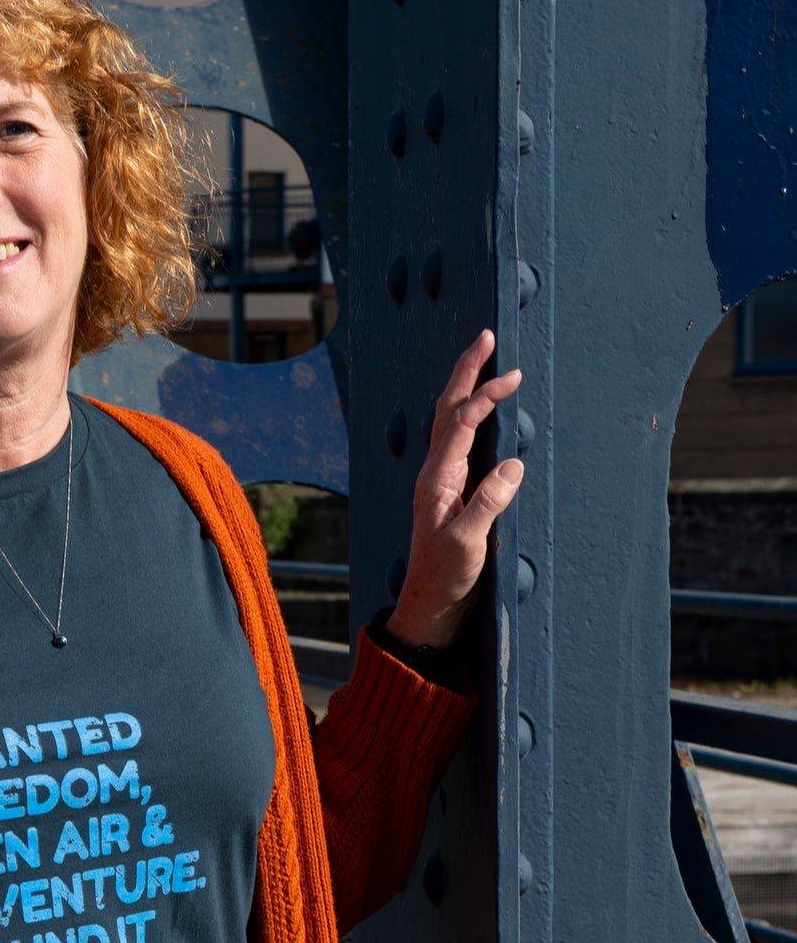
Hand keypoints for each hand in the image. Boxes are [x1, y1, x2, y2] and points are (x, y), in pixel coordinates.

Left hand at [387, 328, 524, 649]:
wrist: (429, 606)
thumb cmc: (445, 578)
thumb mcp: (468, 544)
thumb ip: (488, 504)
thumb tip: (512, 465)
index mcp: (436, 479)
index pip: (460, 424)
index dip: (485, 396)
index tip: (513, 377)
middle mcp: (434, 473)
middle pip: (447, 410)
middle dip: (466, 372)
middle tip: (485, 336)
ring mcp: (441, 480)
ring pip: (450, 421)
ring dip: (466, 386)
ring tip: (485, 358)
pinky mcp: (451, 491)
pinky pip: (459, 440)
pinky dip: (471, 414)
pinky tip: (483, 409)